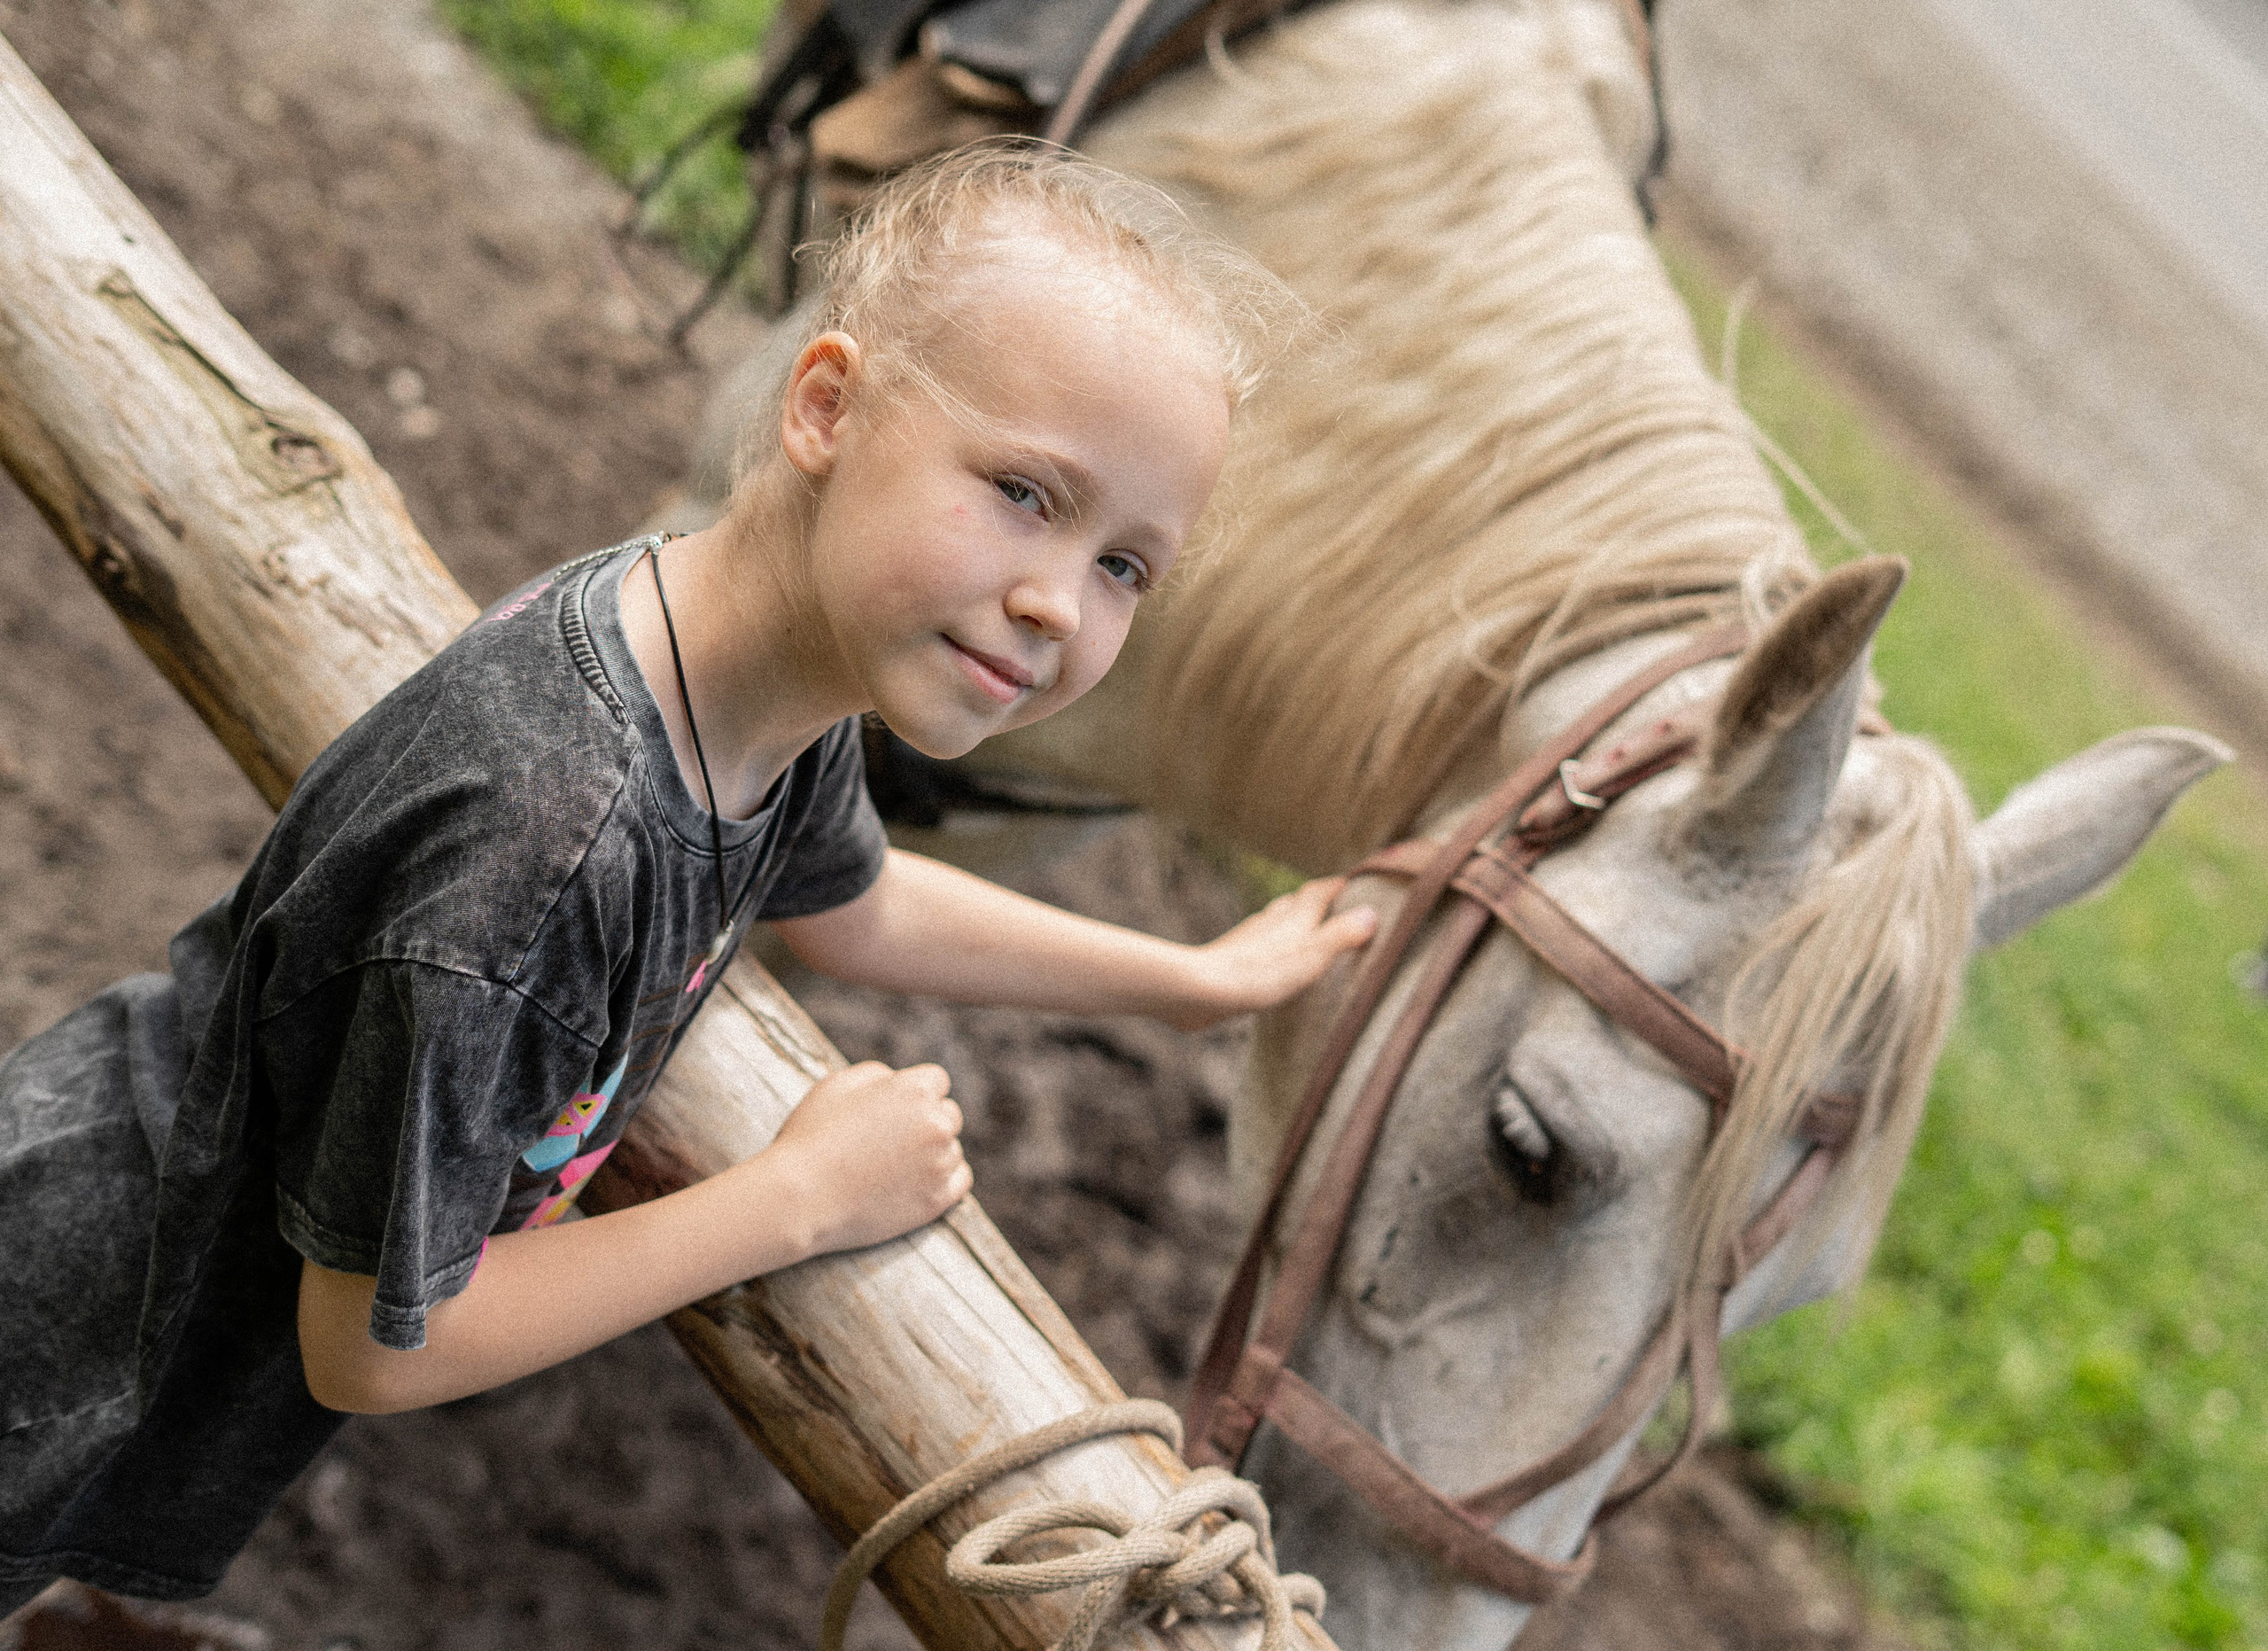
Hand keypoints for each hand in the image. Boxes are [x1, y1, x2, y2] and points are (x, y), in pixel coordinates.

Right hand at [759, 1061, 972, 1257]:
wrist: (800, 1197)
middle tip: (891, 1140)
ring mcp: (939, 1164)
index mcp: (915, 1090)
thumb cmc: (811, 1136)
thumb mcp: (837, 1084)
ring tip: (892, 1166)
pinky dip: (945, 1179)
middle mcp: (936, 1124)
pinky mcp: (937, 1200)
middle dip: (926, 1122)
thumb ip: (878, 1074)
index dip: (914, 1094)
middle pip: (949, 1115)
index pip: (936, 1081)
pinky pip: (960, 1180)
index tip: (895, 1111)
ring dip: (933, 1153)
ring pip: (953, 1149)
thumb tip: (899, 1081)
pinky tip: (919, 1181)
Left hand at [1169, 877, 1377, 1029]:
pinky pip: (1261, 942)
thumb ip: (1340, 935)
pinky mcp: (1233, 956)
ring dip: (1295, 919)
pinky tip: (1274, 958)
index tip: (1359, 883)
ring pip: (1277, 919)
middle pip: (1299, 901)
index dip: (1340, 885)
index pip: (1322, 890)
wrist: (1202, 989)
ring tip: (1309, 930)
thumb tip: (1371, 913)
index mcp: (1295, 916)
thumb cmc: (1259, 974)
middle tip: (1339, 906)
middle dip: (1319, 900)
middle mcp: (1272, 919)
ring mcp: (1251, 936)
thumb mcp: (1311, 957)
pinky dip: (1275, 943)